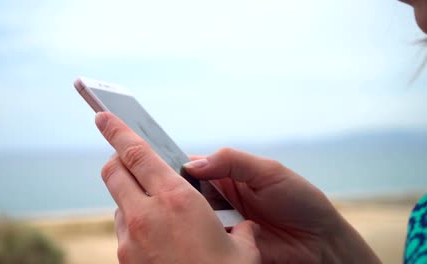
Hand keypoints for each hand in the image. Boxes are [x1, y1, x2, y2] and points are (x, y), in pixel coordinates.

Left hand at [95, 112, 259, 263]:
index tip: (102, 115)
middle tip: (129, 158)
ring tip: (157, 209)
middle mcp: (146, 215)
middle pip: (113, 171)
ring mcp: (130, 240)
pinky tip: (156, 237)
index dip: (117, 130)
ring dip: (131, 196)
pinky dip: (134, 223)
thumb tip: (239, 226)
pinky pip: (123, 230)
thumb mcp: (243, 250)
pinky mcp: (124, 260)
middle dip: (117, 159)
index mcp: (177, 201)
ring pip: (118, 202)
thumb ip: (238, 228)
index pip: (137, 153)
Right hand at [184, 148, 380, 262]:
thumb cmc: (300, 200)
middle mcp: (223, 198)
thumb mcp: (267, 171)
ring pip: (195, 217)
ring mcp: (224, 223)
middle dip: (183, 193)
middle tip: (177, 194)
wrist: (319, 241)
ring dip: (191, 215)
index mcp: (230, 175)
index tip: (167, 169)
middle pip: (190, 193)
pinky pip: (206, 240)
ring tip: (189, 213)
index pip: (197, 167)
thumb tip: (193, 164)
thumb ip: (231, 161)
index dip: (183, 168)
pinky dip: (201, 237)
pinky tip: (200, 233)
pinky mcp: (227, 245)